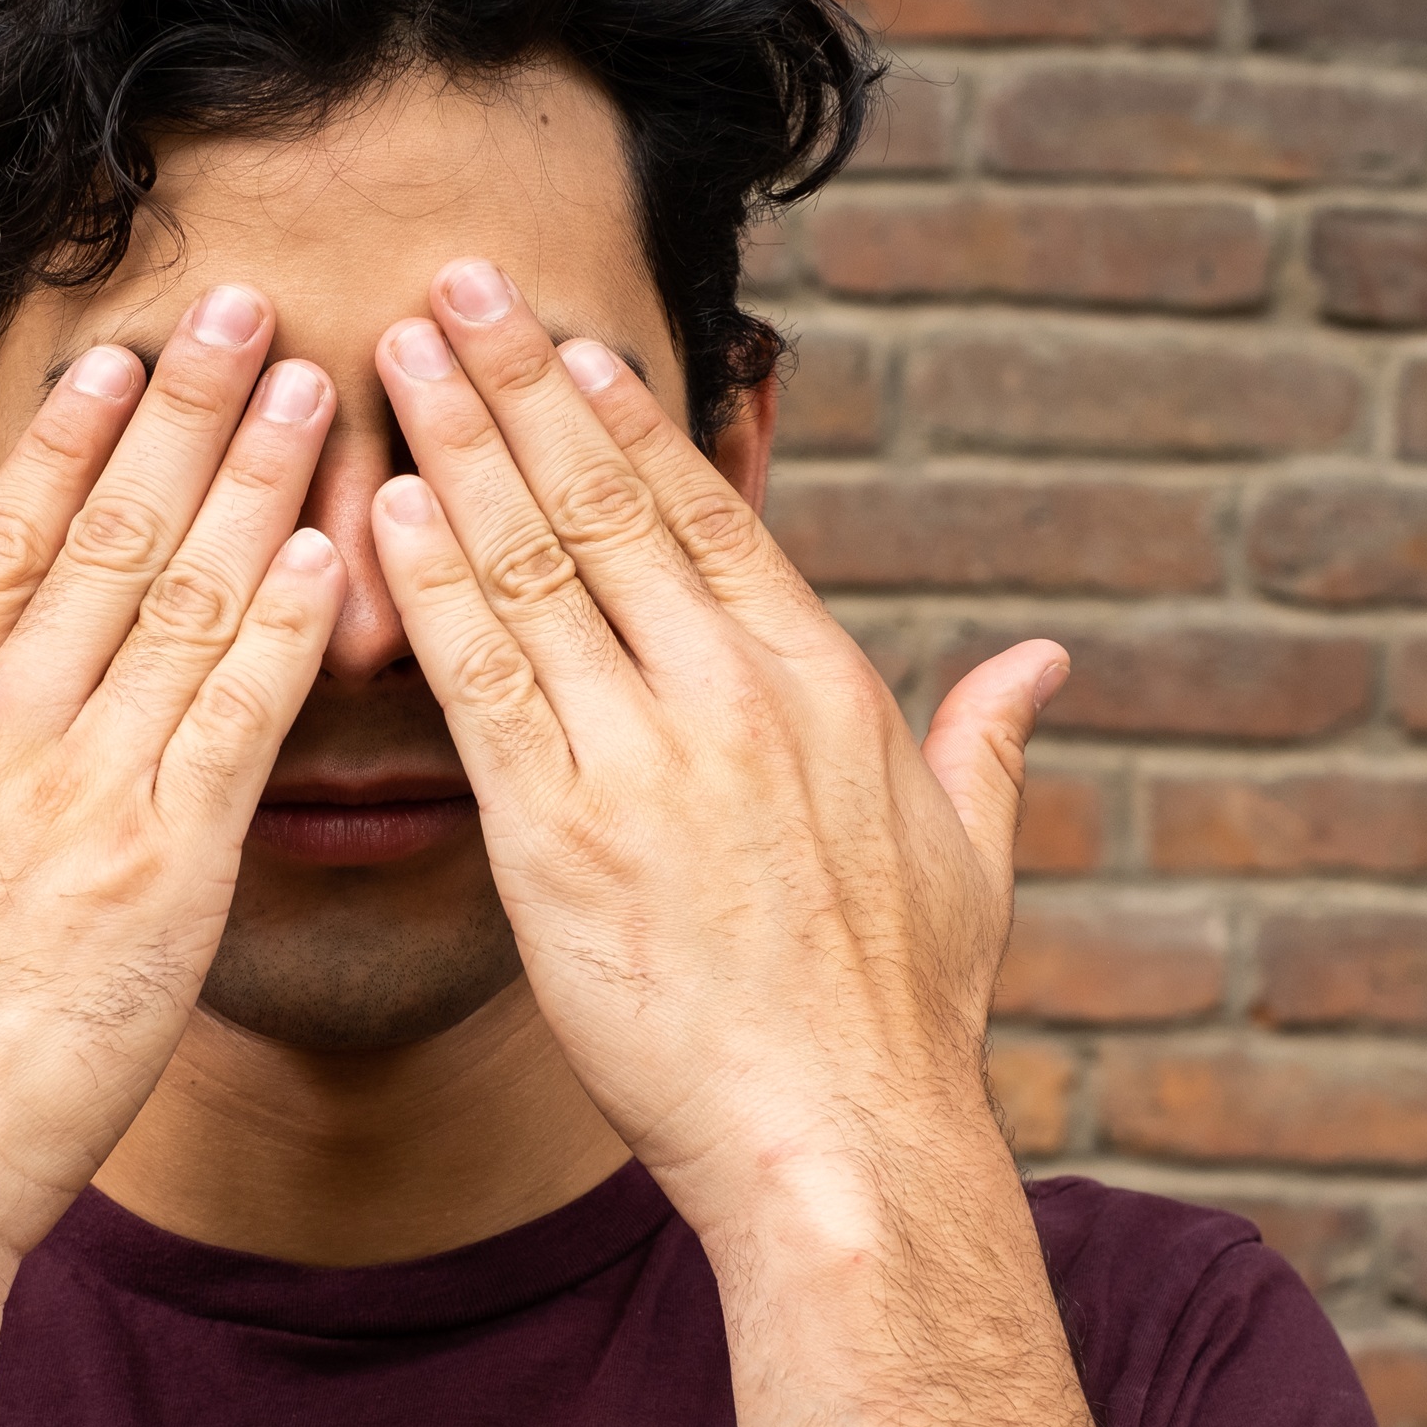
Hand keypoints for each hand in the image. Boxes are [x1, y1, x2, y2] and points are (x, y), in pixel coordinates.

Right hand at [0, 286, 343, 1426]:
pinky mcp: (163, 864)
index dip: (64, 439)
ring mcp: (77, 788)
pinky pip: (242, 713)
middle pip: (107, 533)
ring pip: (186, 596)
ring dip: (257, 480)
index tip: (115, 356)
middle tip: (243, 305)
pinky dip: (291, 620)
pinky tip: (337, 545)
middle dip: (183, 409)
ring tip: (312, 383)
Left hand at [369, 259, 1085, 1425]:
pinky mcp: (557, 834)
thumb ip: (988, 738)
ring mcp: (643, 756)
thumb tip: (1040, 660)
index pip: (710, 510)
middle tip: (453, 285)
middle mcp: (730, 692)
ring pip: (533, 566)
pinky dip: (430, 585)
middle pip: (606, 504)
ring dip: (457, 446)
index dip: (630, 418)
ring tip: (395, 352)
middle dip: (522, 384)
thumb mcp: (975, 858)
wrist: (842, 1142)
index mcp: (819, 681)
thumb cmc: (903, 1015)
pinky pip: (480, 680)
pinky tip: (386, 508)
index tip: (573, 342)